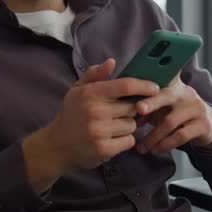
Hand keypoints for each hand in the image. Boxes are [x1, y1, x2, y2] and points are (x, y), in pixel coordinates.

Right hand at [22, 59, 160, 191]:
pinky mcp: (104, 149)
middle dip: (131, 109)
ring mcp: (99, 131)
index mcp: (90, 93)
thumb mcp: (77, 90)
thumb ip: (95, 75)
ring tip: (111, 126)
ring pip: (131, 124)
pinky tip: (111, 138)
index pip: (125, 85)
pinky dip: (124, 140)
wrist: (57, 146)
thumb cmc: (71, 114)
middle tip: (119, 112)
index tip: (154, 88)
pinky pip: (129, 141)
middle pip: (132, 107)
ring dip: (127, 125)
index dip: (144, 85)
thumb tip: (112, 62)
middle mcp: (95, 111)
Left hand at [134, 74, 211, 154]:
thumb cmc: (177, 113)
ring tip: (142, 147)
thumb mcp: (164, 107)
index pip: (163, 76)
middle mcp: (186, 93)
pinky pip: (181, 135)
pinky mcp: (203, 124)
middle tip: (138, 109)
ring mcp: (196, 108)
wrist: (208, 124)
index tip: (137, 81)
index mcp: (174, 85)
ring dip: (153, 136)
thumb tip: (122, 114)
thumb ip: (145, 107)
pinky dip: (165, 144)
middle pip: (166, 95)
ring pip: (170, 121)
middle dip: (151, 102)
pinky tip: (156, 150)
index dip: (152, 77)